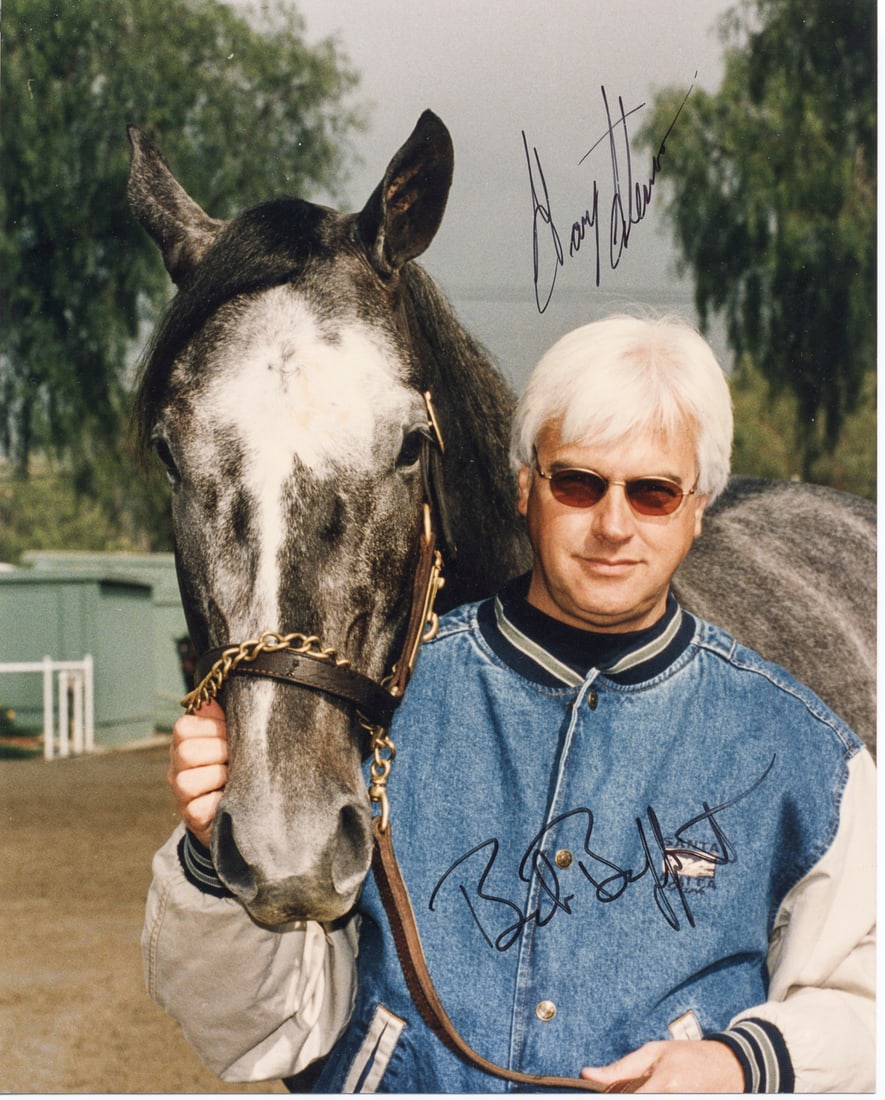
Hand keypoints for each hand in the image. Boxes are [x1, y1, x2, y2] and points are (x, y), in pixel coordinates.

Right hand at [168, 699, 227, 847]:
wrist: (238, 807)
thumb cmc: (233, 764)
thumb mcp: (229, 738)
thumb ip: (220, 719)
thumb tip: (210, 701)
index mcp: (184, 744)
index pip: (183, 727)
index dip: (212, 727)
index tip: (229, 733)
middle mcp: (176, 768)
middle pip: (186, 753)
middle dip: (218, 751)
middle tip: (233, 757)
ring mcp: (181, 795)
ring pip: (188, 782)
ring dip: (218, 777)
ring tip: (233, 778)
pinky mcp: (192, 817)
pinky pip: (199, 808)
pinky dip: (218, 801)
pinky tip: (228, 798)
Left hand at [581, 1039, 742, 1092]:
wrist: (728, 1067)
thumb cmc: (690, 1056)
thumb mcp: (654, 1052)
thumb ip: (620, 1068)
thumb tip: (587, 1074)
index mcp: (665, 1085)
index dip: (613, 1098)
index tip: (599, 1095)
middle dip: (626, 1097)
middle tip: (623, 1089)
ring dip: (637, 1096)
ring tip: (640, 1088)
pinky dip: (648, 1098)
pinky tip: (648, 1091)